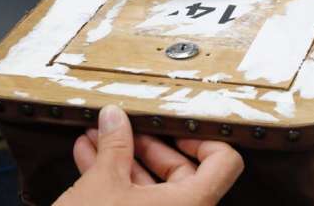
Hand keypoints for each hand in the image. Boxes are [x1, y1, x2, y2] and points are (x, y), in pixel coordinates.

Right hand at [54, 105, 243, 205]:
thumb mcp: (101, 183)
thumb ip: (114, 145)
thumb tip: (114, 116)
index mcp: (191, 203)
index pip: (224, 163)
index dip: (203, 140)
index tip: (175, 128)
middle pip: (184, 172)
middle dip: (148, 146)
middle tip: (124, 127)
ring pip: (154, 188)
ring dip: (124, 161)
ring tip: (98, 137)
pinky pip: (136, 204)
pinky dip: (116, 183)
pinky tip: (89, 159)